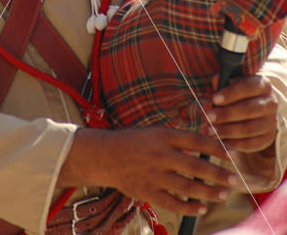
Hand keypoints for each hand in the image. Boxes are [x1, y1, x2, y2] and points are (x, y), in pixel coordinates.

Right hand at [58, 125, 237, 215]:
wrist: (106, 155)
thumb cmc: (135, 141)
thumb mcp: (155, 132)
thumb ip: (178, 139)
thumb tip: (205, 146)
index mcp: (164, 136)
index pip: (196, 141)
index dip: (217, 148)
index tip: (233, 154)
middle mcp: (161, 154)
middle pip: (196, 166)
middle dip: (218, 174)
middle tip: (234, 179)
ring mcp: (155, 175)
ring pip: (187, 187)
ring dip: (208, 192)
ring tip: (222, 194)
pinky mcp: (148, 191)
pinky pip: (173, 202)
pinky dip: (189, 207)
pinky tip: (201, 208)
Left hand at [207, 75, 277, 153]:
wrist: (257, 109)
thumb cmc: (240, 94)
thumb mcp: (233, 84)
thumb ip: (224, 82)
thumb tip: (215, 80)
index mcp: (263, 85)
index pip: (247, 87)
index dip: (230, 93)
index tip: (214, 99)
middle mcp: (271, 103)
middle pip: (249, 110)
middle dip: (226, 114)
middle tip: (208, 117)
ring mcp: (271, 122)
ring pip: (249, 128)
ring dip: (227, 130)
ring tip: (211, 130)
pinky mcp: (268, 138)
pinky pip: (251, 143)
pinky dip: (235, 143)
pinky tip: (221, 140)